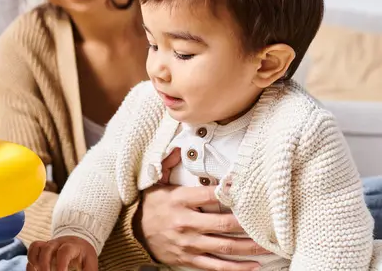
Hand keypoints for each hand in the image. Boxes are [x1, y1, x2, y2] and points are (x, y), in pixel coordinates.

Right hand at [27, 236, 98, 270]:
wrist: (80, 243)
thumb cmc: (84, 256)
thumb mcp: (90, 264)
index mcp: (73, 246)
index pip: (65, 251)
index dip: (61, 263)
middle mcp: (59, 243)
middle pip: (47, 248)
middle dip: (45, 264)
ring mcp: (49, 244)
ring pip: (37, 247)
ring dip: (35, 262)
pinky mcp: (43, 249)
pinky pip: (32, 249)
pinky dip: (31, 260)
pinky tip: (34, 270)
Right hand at [136, 148, 267, 270]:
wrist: (133, 234)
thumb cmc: (150, 206)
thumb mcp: (155, 183)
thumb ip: (168, 164)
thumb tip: (177, 145)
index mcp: (179, 200)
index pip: (209, 195)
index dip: (229, 192)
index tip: (246, 188)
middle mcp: (186, 223)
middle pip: (224, 225)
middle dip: (249, 225)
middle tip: (268, 222)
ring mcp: (189, 244)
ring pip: (225, 247)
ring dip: (250, 248)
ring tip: (270, 246)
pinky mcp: (189, 259)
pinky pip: (217, 266)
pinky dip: (237, 268)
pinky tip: (254, 266)